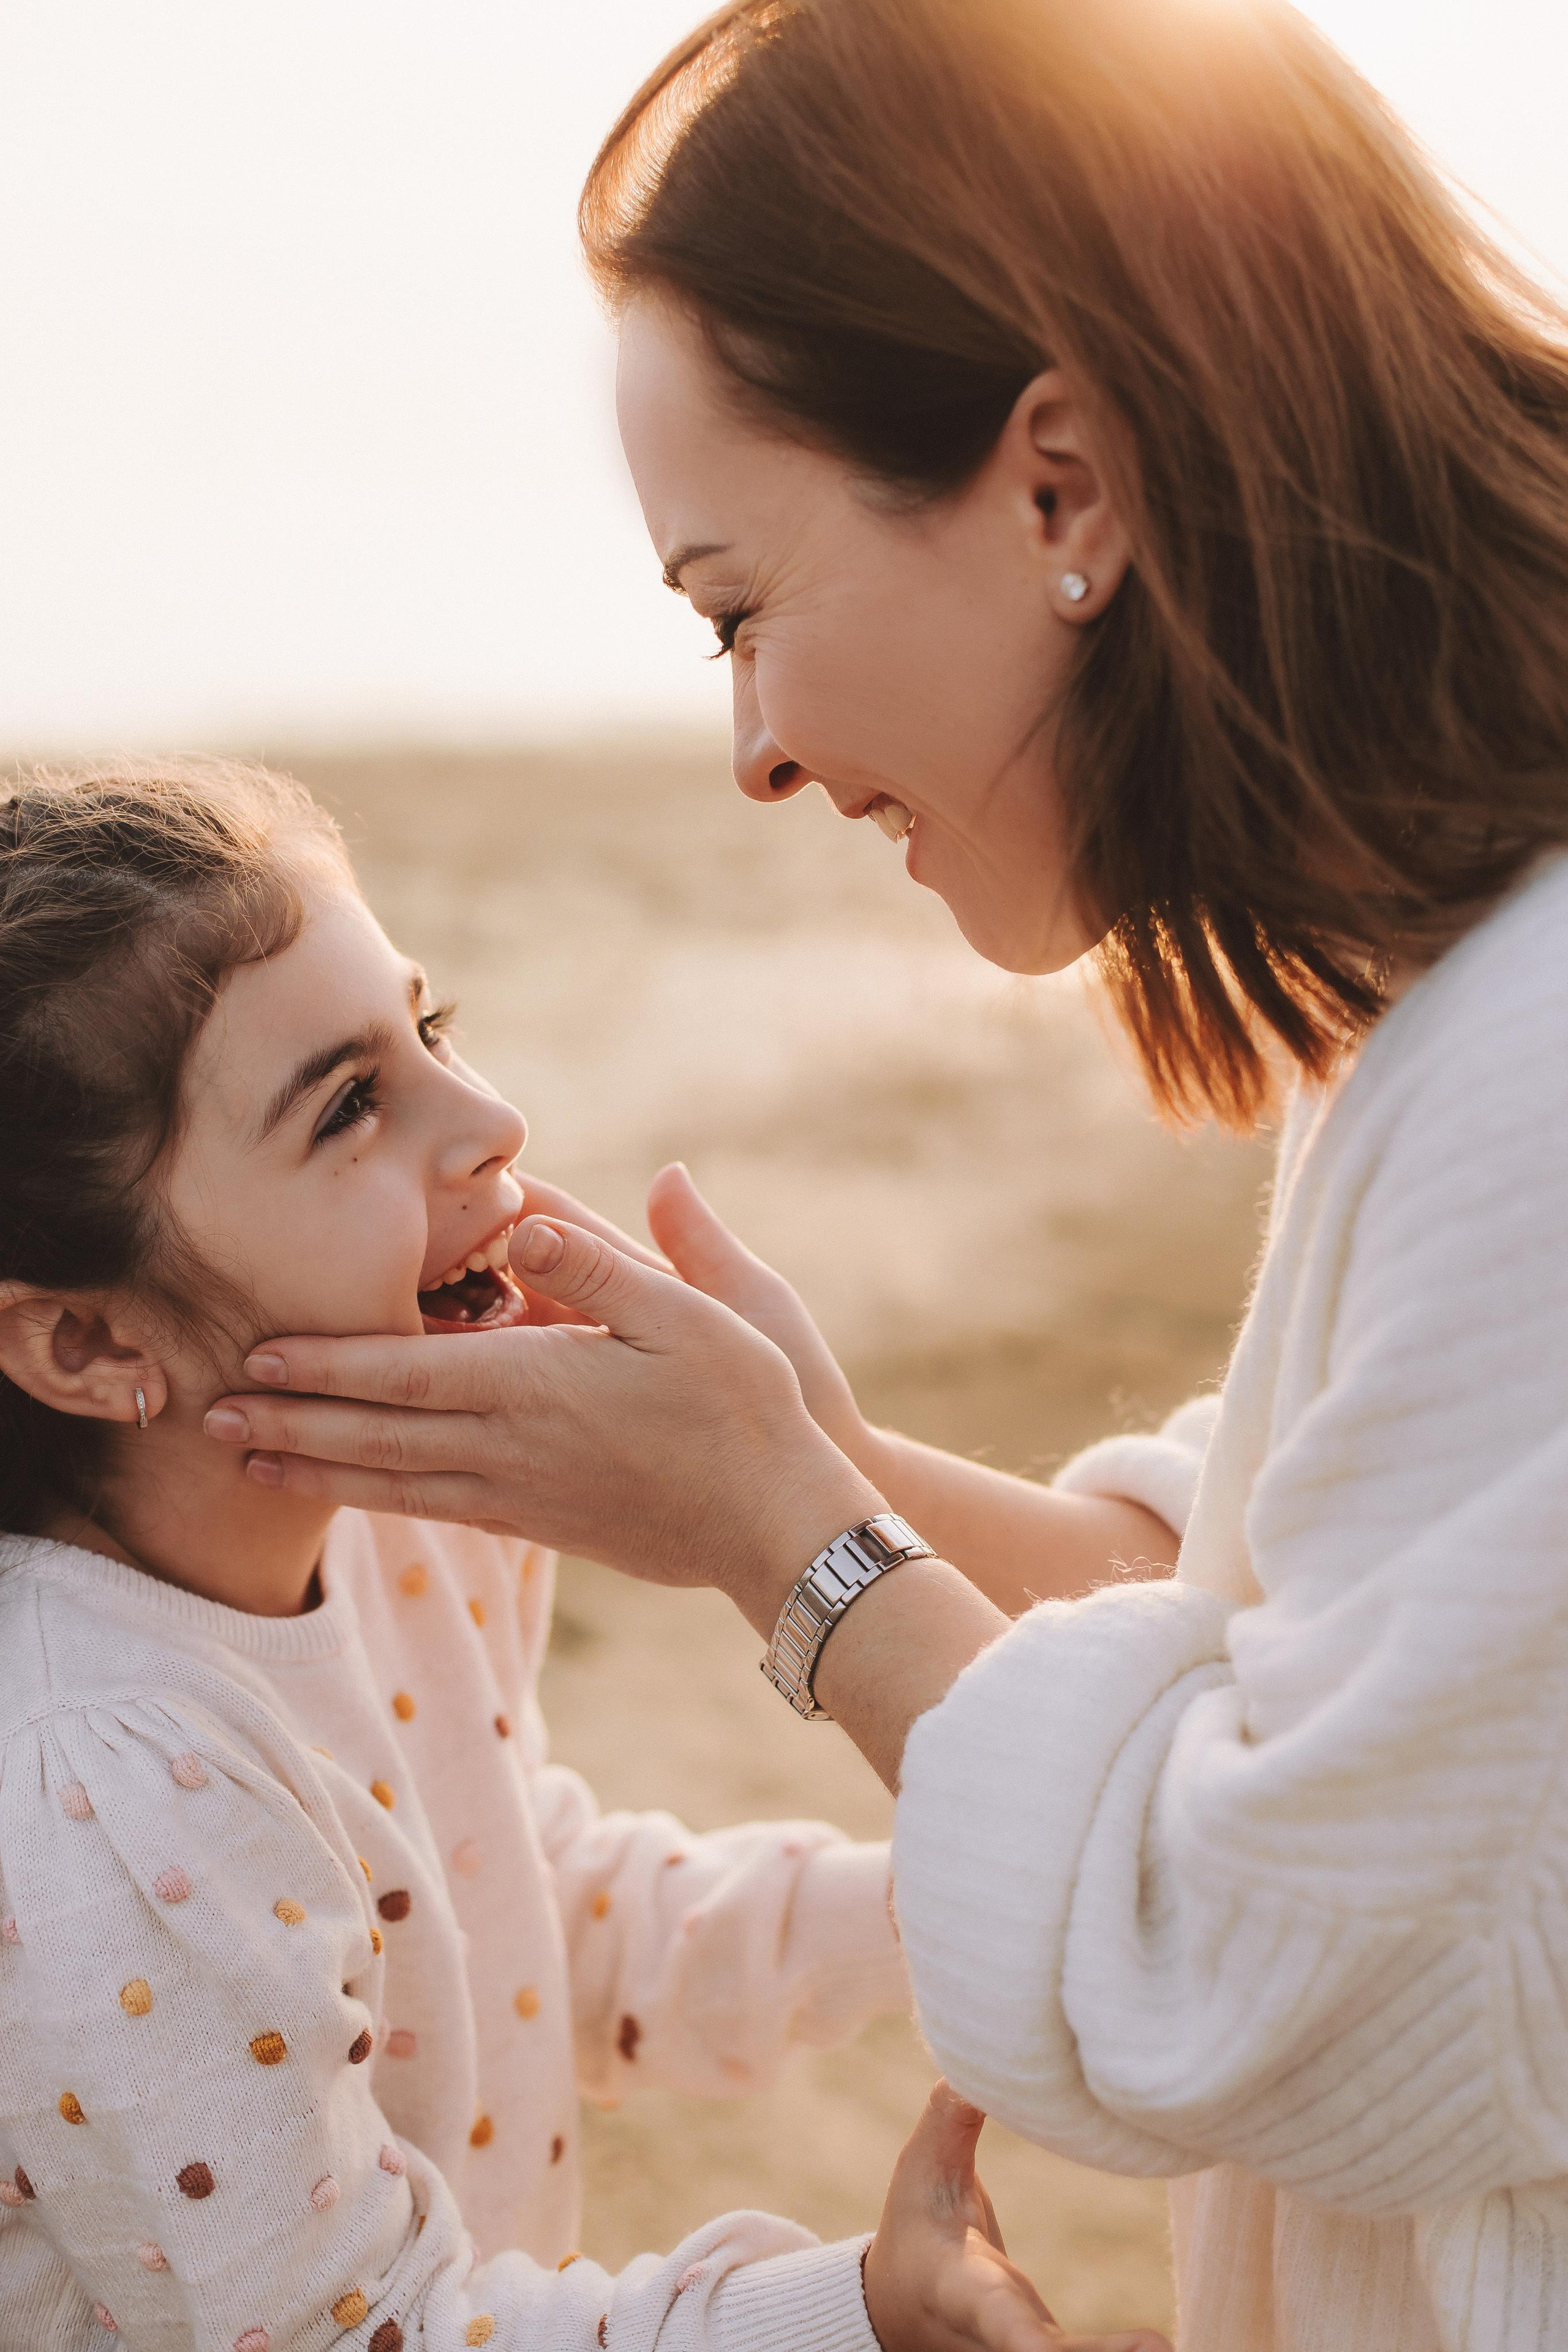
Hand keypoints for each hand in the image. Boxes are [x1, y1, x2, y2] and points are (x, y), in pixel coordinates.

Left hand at [205, 1215, 881, 1629]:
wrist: (777, 1524)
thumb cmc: (742, 1405)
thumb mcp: (687, 1312)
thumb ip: (596, 1264)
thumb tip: (516, 1219)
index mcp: (534, 1384)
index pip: (402, 1372)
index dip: (323, 1360)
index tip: (254, 1352)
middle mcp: (510, 1446)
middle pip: (375, 1433)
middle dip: (289, 1419)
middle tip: (207, 1413)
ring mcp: (522, 1493)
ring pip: (393, 1482)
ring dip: (315, 1468)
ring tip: (249, 1460)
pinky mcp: (542, 1523)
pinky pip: (436, 1509)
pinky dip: (375, 1499)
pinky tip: (347, 1495)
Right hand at [864, 2083, 1168, 2351]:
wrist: (901, 2307)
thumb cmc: (918, 2223)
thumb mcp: (924, 2168)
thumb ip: (951, 2117)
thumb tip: (975, 2064)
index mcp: (966, 2288)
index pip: (1000, 2319)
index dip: (1029, 2341)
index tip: (1054, 2351)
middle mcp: (1001, 2338)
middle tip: (1161, 2350)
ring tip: (1168, 2350)